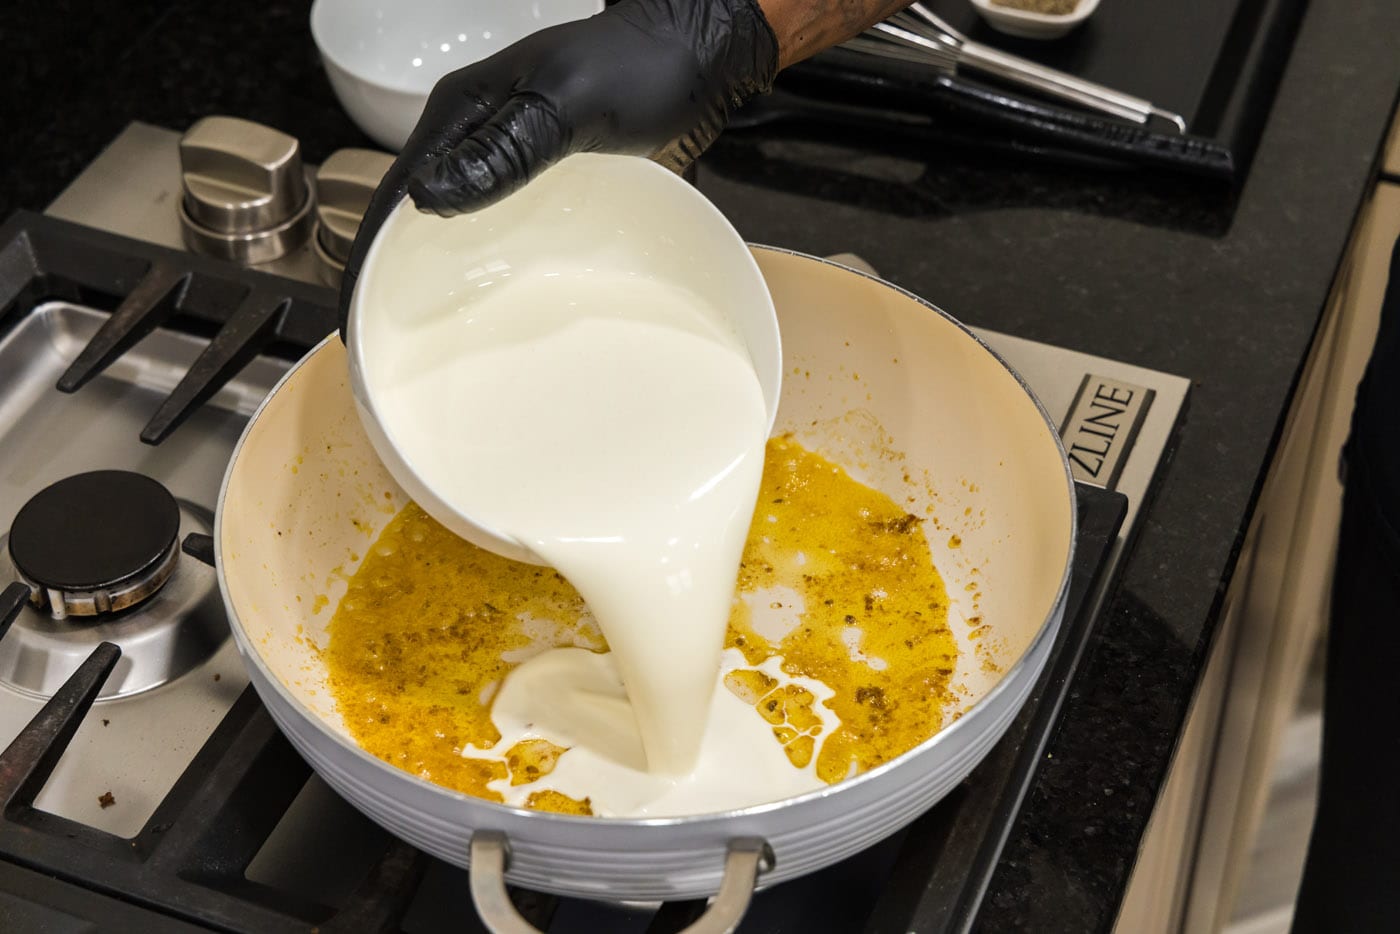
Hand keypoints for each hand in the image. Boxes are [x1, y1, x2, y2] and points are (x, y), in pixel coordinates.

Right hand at [339, 0, 778, 329]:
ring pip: (464, 228)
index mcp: (462, 113)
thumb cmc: (641, 66)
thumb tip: (426, 197)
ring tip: (433, 339)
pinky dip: (496, 268)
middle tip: (386, 343)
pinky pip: (510, 232)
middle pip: (420, 215)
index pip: (395, 194)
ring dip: (445, 276)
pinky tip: (503, 305)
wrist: (701, 57)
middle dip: (396, 275)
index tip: (355, 319)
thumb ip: (503, 149)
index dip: (368, 257)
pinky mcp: (554, 184)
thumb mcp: (567, 105)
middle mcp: (479, 137)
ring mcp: (517, 161)